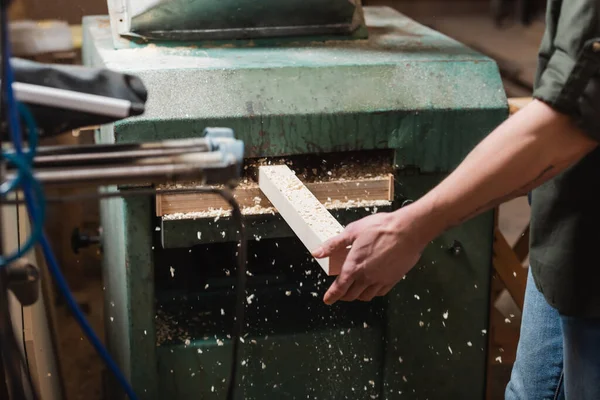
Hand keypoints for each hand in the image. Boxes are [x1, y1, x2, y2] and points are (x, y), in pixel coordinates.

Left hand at [312, 208, 428, 304]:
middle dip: (342, 296)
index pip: (339, 288)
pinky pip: (379, 293)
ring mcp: (380, 280)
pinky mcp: (393, 279)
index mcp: (354, 266)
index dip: (331, 296)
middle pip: (351, 295)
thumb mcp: (352, 231)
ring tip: (354, 290)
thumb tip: (317, 252)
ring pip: (365, 296)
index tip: (327, 300)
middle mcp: (366, 277)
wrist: (408, 230)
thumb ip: (333, 244)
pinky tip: (371, 286)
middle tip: (339, 293)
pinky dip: (372, 293)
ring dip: (357, 295)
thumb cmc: (381, 227)